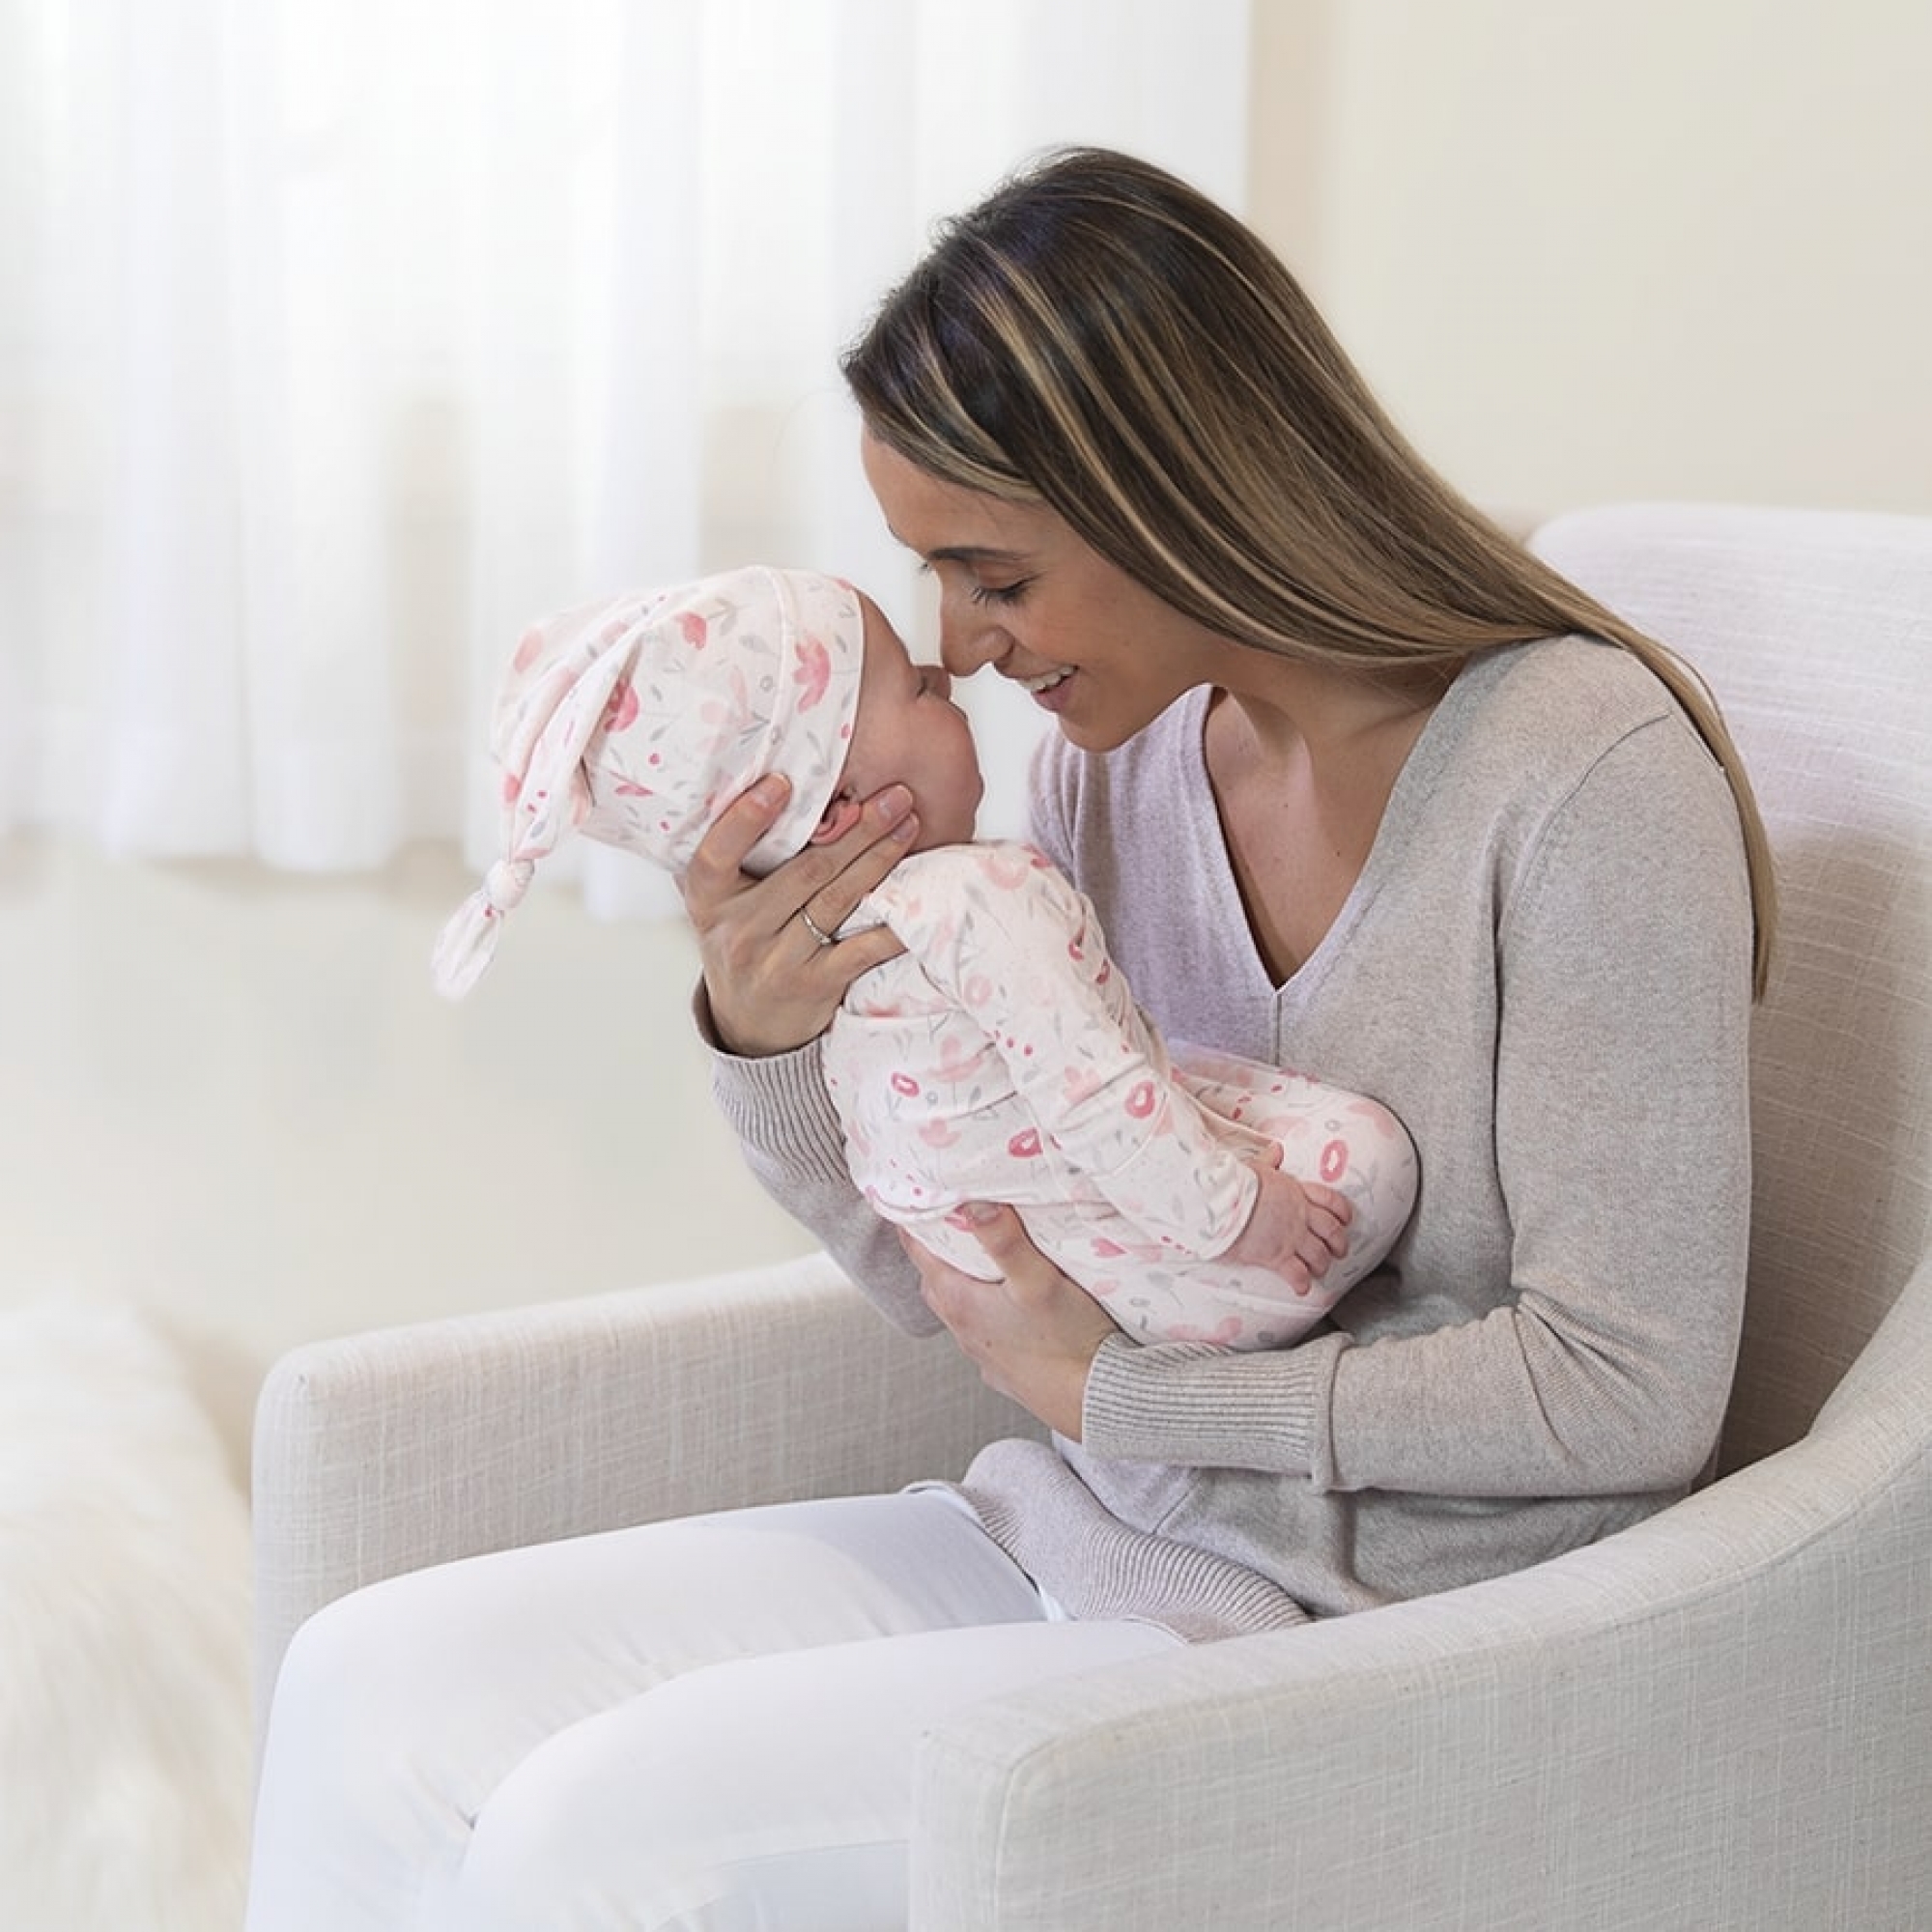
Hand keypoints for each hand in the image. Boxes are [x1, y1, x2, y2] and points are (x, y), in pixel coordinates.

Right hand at [681, 775, 916, 1054]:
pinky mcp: (812, 986)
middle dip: (856, 829)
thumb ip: (740, 856)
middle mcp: (738, 930)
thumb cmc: (741, 943)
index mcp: (709, 899)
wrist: (747, 1025)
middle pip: (805, 870)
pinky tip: (918, 899)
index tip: (783, 781)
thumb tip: (786, 785)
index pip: (718, 853)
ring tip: (908, 826)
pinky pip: (860, 949)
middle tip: (893, 795)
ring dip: (878, 859)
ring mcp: (775, 961)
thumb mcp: (721, 902)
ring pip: (836, 900)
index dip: (747, 817)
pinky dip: (891, 924)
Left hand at [900, 1204, 1116, 1439]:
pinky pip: (985, 1328)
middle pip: (935, 1275)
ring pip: (959, 1303)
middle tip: (953, 1212)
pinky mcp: (1005, 1367)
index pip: (918, 1250)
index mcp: (958, 1302)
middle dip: (939, 1244)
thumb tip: (974, 1203)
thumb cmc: (1069, 1343)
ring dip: (964, 1277)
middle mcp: (962, 1328)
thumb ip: (1005, 1241)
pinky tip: (1012, 1301)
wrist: (1097, 1402)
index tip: (920, 1187)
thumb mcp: (1038, 1281)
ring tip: (983, 1252)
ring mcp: (983, 1351)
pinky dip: (988, 1307)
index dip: (916, 1217)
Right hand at [1224, 1164, 1351, 1295]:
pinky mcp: (1277, 1256)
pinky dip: (1301, 1283)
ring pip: (1319, 1255)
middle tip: (1339, 1251)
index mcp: (1296, 1192)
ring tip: (1319, 1270)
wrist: (1223, 1202)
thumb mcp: (1255, 1167)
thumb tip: (1275, 1150)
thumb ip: (1269, 1161)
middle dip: (1339, 1243)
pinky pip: (1297, 1274)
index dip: (1342, 1211)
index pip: (1330, 1200)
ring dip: (1322, 1264)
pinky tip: (1301, 1289)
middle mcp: (1300, 1216)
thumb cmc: (1236, 1183)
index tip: (1346, 1219)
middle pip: (1332, 1232)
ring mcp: (1291, 1237)